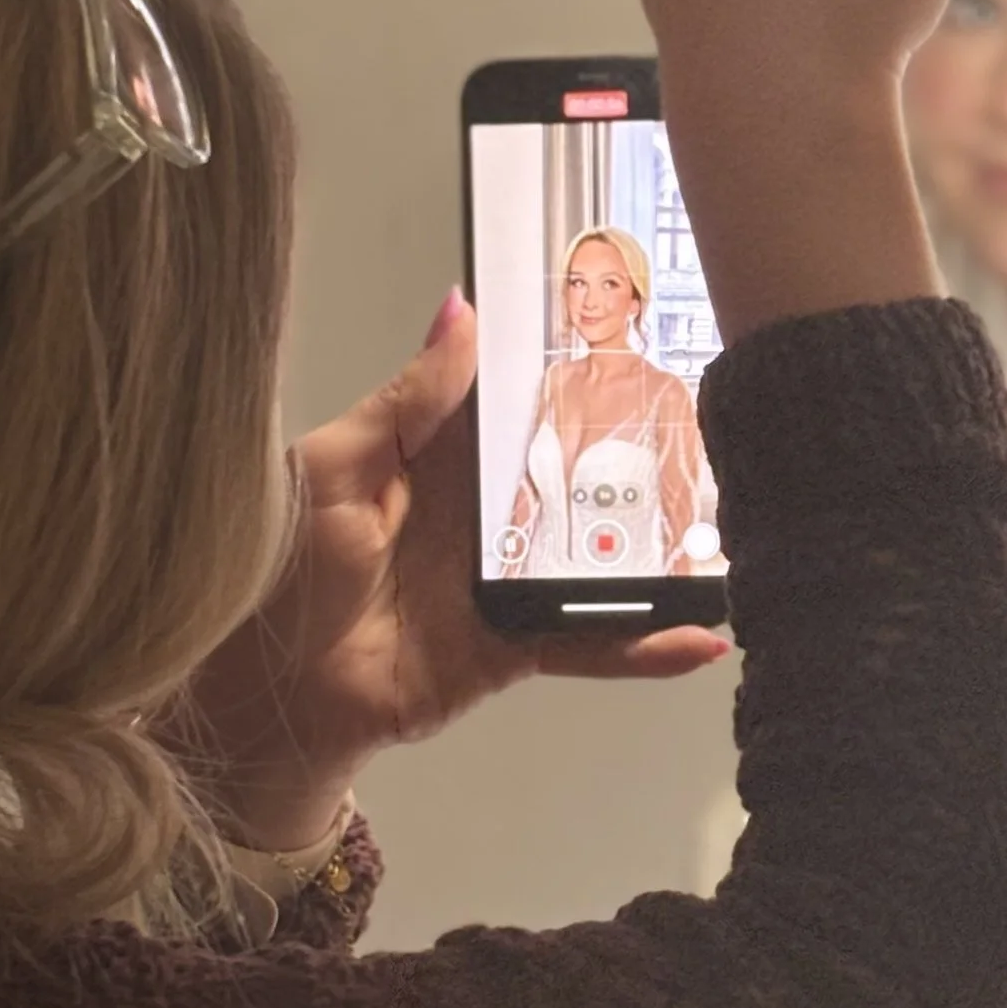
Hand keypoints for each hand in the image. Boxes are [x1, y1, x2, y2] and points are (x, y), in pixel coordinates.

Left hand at [176, 295, 724, 850]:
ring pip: (600, 555)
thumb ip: (404, 400)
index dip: (570, 365)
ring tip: (731, 530)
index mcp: (440, 456)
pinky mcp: (518, 645)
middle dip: (643, 447)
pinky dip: (644, 646)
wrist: (275, 696)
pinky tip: (699, 639)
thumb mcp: (333, 467)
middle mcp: (484, 513)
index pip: (518, 399)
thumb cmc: (282, 574)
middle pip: (575, 472)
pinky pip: (591, 642)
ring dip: (663, 548)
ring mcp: (508, 581)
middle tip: (714, 417)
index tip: (636, 325)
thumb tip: (461, 310)